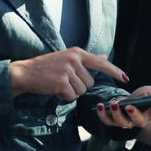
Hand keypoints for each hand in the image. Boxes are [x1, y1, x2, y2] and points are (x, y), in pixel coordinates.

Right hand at [9, 47, 128, 100]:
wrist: (25, 72)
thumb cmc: (46, 67)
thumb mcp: (67, 58)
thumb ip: (87, 59)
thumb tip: (104, 56)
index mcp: (77, 52)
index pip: (100, 63)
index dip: (114, 71)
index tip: (125, 78)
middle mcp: (74, 59)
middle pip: (90, 83)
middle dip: (79, 86)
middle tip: (64, 80)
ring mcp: (67, 70)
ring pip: (81, 91)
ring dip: (71, 92)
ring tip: (58, 84)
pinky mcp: (61, 82)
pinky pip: (72, 97)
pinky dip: (64, 97)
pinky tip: (54, 89)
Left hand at [95, 86, 150, 128]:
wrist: (124, 103)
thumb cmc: (138, 98)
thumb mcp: (148, 92)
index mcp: (148, 115)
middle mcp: (136, 121)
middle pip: (138, 121)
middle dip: (134, 114)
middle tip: (129, 107)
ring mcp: (124, 122)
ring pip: (121, 122)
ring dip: (116, 114)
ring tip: (113, 104)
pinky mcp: (111, 121)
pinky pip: (106, 120)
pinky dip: (102, 114)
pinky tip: (100, 105)